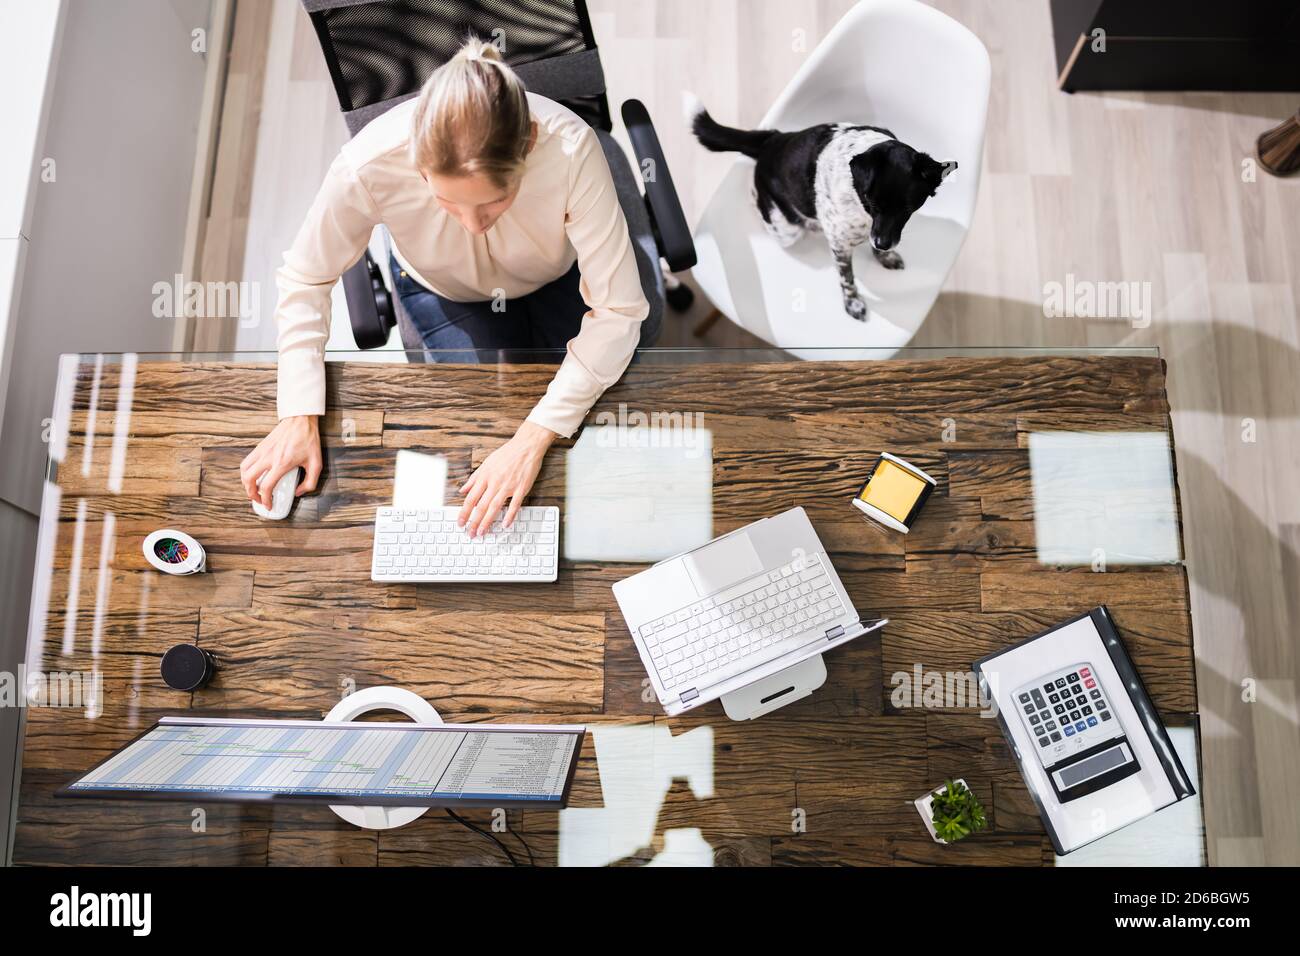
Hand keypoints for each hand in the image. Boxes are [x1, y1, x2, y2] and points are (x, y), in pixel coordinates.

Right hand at [240, 415, 321, 509]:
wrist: (300, 420)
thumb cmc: (308, 440)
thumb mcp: (316, 464)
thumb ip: (310, 482)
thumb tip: (298, 492)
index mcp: (281, 464)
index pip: (266, 487)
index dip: (265, 500)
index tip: (269, 505)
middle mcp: (268, 458)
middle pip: (249, 480)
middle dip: (251, 493)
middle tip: (258, 499)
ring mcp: (262, 451)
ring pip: (244, 470)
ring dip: (245, 482)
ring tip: (253, 488)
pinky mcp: (260, 446)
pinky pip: (247, 461)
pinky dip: (246, 471)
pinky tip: (254, 475)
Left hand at [458, 421, 556, 536]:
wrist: (526, 446)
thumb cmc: (507, 454)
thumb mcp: (486, 463)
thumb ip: (474, 478)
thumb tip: (462, 490)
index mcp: (485, 476)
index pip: (470, 498)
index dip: (464, 512)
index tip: (461, 522)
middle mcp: (495, 482)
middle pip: (481, 506)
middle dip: (474, 522)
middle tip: (470, 534)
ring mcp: (508, 486)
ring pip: (495, 507)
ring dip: (487, 522)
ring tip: (482, 532)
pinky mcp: (521, 488)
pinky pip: (514, 505)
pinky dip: (510, 515)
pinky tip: (506, 524)